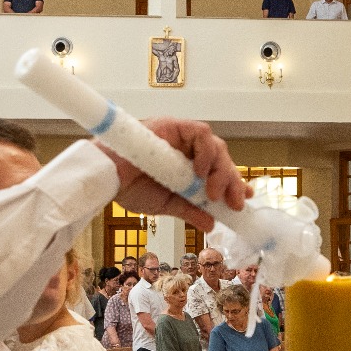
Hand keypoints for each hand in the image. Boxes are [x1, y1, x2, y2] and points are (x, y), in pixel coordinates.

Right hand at [102, 118, 247, 231]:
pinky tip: (201, 171)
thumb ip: (189, 211)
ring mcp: (181, 136)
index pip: (218, 171)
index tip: (244, 199)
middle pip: (221, 159)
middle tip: (234, 203)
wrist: (105, 178)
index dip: (234, 182)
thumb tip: (210, 225)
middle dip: (232, 181)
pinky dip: (207, 151)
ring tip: (214, 192)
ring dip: (221, 170)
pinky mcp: (174, 125)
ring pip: (215, 146)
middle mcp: (187, 150)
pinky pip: (200, 133)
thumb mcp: (166, 205)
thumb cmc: (128, 188)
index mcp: (186, 167)